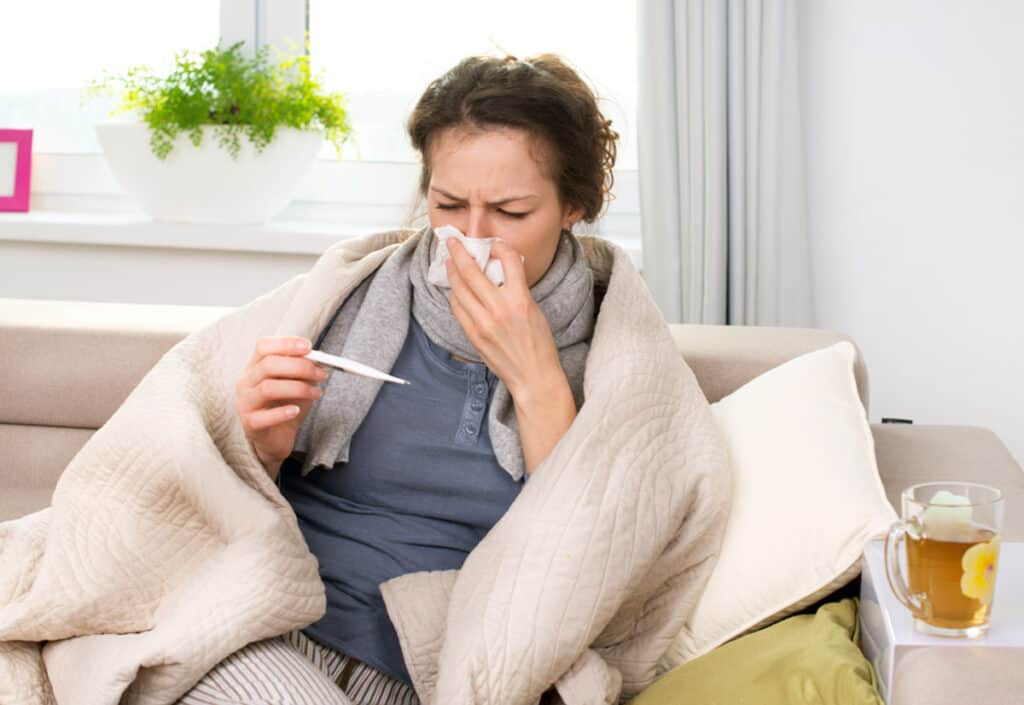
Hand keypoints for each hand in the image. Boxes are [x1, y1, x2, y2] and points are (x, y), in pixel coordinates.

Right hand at [234, 336, 328, 478]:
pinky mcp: (250, 424)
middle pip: (268, 365)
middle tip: (321, 374)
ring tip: (317, 393)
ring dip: (298, 388)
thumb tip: (320, 359)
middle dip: (299, 367)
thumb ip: (304, 370)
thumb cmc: (286, 405)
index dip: (285, 344)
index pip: (263, 347)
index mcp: (255, 367)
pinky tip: (296, 411)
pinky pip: (265, 417)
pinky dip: (283, 412)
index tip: (309, 347)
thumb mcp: (297, 383)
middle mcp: (246, 382)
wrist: (277, 438)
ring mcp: (245, 403)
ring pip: (268, 388)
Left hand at [445, 238, 565, 400]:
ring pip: (459, 289)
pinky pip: (458, 308)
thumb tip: (498, 272)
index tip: (493, 244)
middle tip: (451, 242)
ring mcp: (483, 323)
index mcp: (521, 299)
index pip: (508, 260)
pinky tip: (456, 289)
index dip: (499, 246)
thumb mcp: (534, 310)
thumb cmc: (538, 344)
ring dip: (452, 272)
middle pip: (472, 271)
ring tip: (450, 263)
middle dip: (459, 252)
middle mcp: (500, 309)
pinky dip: (456, 295)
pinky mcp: (473, 335)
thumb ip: (516, 290)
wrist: (533, 376)